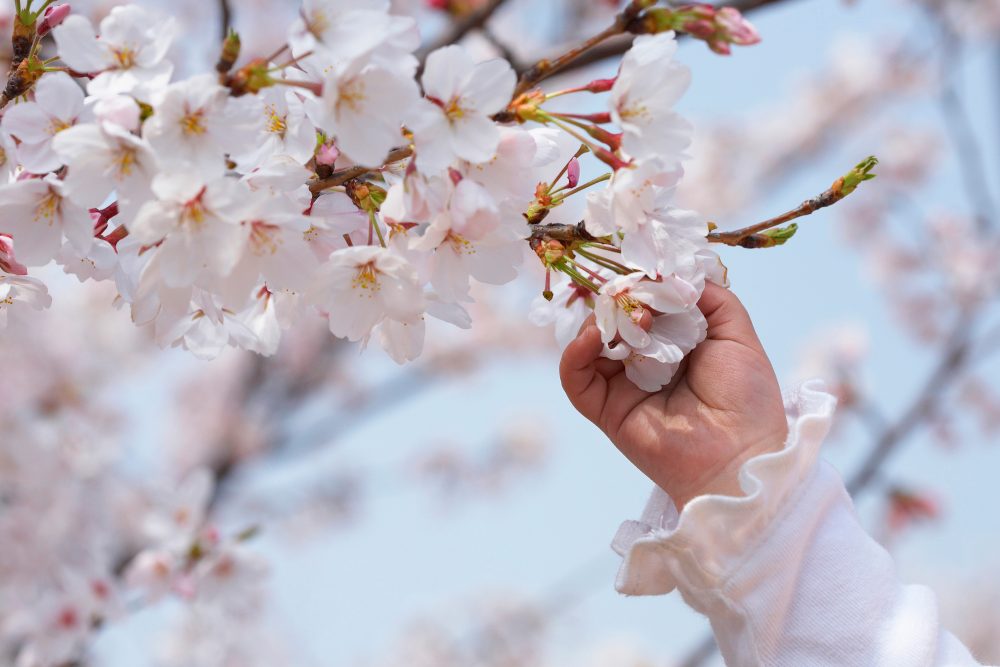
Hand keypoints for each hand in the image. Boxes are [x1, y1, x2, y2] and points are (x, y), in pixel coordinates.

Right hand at [560, 283, 786, 508]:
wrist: (741, 453)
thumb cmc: (746, 398)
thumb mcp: (735, 332)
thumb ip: (708, 296)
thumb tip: (668, 274)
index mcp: (674, 343)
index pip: (643, 303)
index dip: (639, 284)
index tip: (645, 272)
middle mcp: (644, 362)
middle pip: (612, 318)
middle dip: (620, 300)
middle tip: (635, 294)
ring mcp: (621, 385)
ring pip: (589, 342)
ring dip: (601, 320)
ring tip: (624, 316)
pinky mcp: (604, 410)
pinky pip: (574, 378)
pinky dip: (574, 352)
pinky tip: (594, 335)